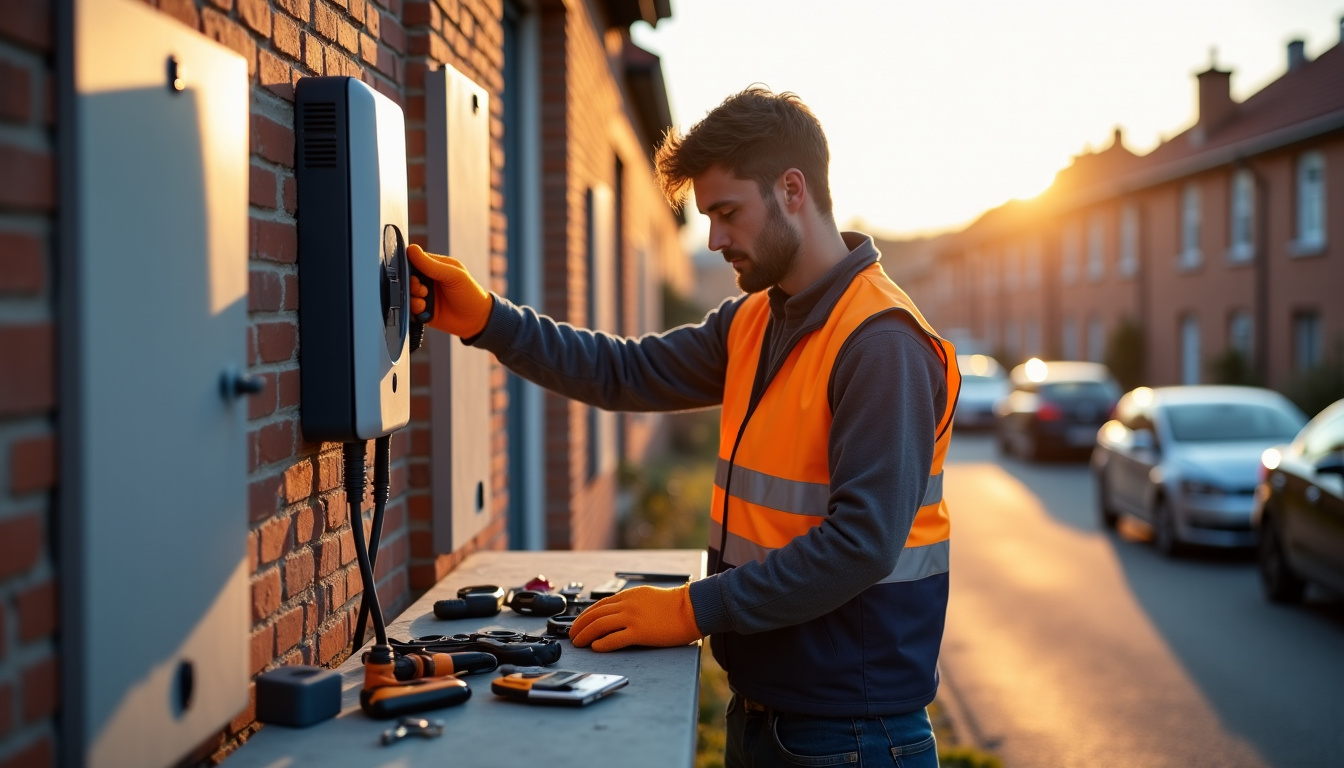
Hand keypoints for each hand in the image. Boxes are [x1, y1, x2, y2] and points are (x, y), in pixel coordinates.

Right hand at [407, 244, 492, 337]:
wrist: (476, 321)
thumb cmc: (469, 293)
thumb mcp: (454, 275)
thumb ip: (432, 264)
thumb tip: (411, 249)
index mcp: (434, 265)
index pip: (414, 259)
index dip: (409, 265)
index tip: (413, 272)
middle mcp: (426, 279)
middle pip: (407, 277)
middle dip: (411, 283)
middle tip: (422, 288)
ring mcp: (423, 295)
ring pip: (406, 292)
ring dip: (412, 296)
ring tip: (424, 300)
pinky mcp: (421, 310)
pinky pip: (408, 307)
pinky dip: (413, 308)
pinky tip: (424, 309)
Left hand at [569, 584, 701, 651]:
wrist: (692, 609)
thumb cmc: (675, 606)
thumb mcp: (648, 597)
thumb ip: (632, 603)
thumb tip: (617, 613)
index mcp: (629, 595)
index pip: (599, 605)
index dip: (584, 616)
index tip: (577, 623)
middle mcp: (627, 605)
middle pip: (595, 615)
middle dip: (580, 626)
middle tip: (572, 635)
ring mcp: (633, 618)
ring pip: (600, 626)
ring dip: (585, 635)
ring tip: (578, 643)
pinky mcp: (640, 632)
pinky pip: (614, 639)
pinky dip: (602, 644)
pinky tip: (595, 647)